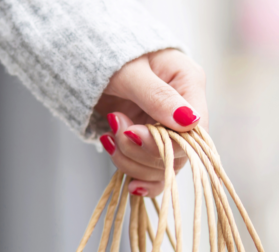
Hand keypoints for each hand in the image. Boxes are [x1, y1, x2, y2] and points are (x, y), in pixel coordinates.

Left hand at [94, 48, 207, 196]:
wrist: (83, 53)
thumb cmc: (107, 50)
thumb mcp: (130, 70)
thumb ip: (157, 96)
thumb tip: (189, 121)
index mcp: (188, 84)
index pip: (195, 130)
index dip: (167, 143)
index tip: (132, 133)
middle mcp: (183, 111)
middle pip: (179, 153)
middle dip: (141, 150)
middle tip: (115, 126)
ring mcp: (167, 129)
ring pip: (163, 167)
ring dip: (131, 161)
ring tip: (109, 135)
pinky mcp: (150, 142)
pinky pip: (151, 171)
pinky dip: (135, 174)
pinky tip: (124, 174)